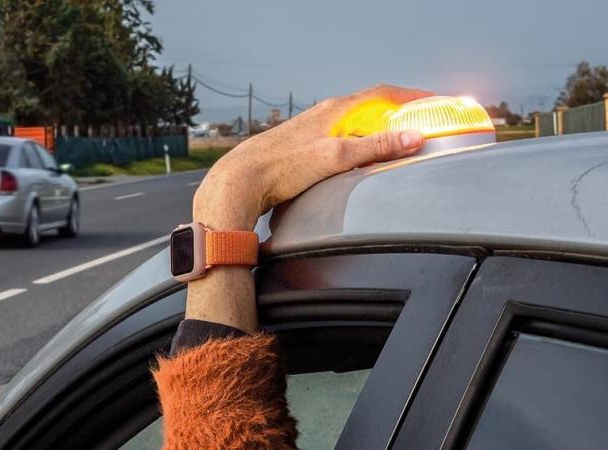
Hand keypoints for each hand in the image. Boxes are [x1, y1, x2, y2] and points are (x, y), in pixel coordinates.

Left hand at [193, 84, 432, 231]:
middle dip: (399, 116)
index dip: (411, 96)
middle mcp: (326, 116)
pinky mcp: (306, 149)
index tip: (434, 101)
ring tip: (397, 147)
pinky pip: (343, 142)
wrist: (242, 179)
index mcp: (335, 110)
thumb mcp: (335, 156)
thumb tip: (412, 137)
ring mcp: (315, 131)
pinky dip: (361, 148)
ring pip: (356, 127)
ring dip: (379, 133)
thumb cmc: (283, 165)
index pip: (382, 94)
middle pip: (371, 109)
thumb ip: (374, 147)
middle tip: (422, 126)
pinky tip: (361, 164)